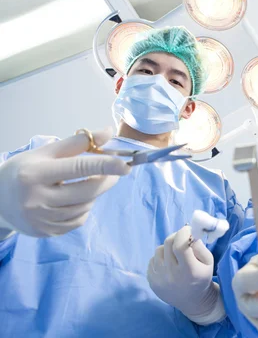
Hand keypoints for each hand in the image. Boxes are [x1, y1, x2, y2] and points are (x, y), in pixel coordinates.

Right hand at [0, 128, 129, 236]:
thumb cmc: (23, 170)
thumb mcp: (45, 152)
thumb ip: (77, 143)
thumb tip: (107, 132)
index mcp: (35, 174)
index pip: (78, 168)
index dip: (105, 166)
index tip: (125, 165)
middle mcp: (37, 199)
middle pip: (87, 191)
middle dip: (107, 179)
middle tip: (117, 170)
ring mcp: (41, 219)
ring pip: (86, 206)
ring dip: (94, 194)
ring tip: (84, 184)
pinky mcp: (46, 233)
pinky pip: (78, 220)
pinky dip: (83, 208)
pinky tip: (73, 199)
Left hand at [147, 225, 223, 324]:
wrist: (192, 301)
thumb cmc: (202, 278)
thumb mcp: (208, 262)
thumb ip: (200, 246)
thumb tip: (188, 232)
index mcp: (189, 270)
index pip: (180, 245)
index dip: (183, 232)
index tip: (188, 229)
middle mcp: (172, 275)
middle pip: (168, 243)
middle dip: (176, 236)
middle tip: (182, 238)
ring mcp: (159, 278)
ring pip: (159, 249)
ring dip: (168, 248)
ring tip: (175, 255)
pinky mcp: (151, 281)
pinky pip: (152, 260)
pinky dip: (161, 258)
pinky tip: (168, 265)